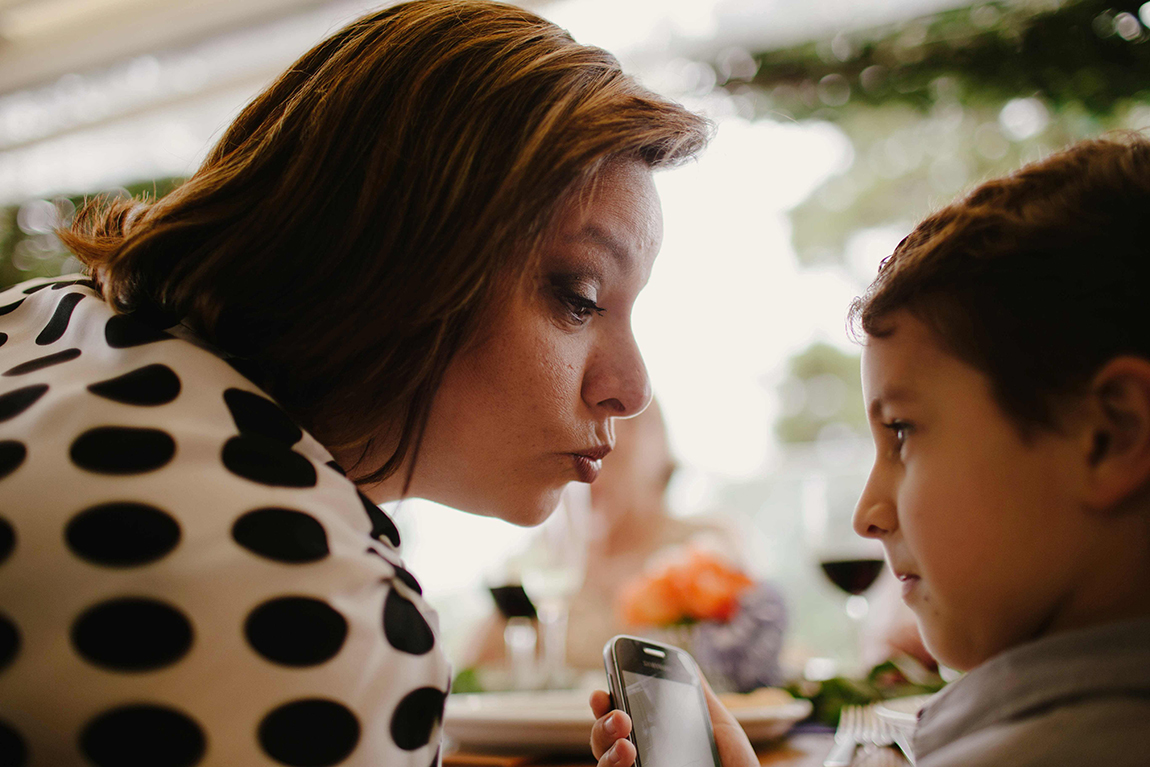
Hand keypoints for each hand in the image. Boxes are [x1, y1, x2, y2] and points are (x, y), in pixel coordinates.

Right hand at [589, 681, 758, 766]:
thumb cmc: (733, 765)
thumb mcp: (719, 726)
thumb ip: (696, 695)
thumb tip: (684, 659)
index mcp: (652, 736)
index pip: (617, 718)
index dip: (604, 704)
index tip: (600, 694)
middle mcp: (639, 758)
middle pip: (603, 740)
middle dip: (603, 724)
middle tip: (620, 717)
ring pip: (603, 765)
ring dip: (608, 751)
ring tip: (626, 746)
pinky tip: (630, 759)